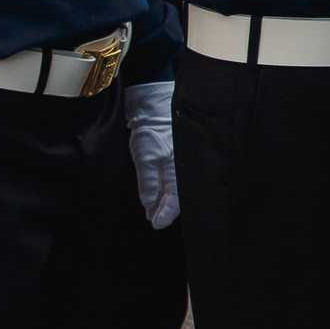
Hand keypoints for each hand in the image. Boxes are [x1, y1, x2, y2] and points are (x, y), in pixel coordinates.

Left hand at [124, 82, 177, 228]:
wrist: (155, 104)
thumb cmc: (152, 129)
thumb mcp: (145, 157)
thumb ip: (148, 182)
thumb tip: (149, 204)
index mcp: (179, 169)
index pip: (176, 199)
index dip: (166, 213)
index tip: (156, 224)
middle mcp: (184, 166)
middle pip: (179, 195)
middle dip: (167, 209)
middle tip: (155, 219)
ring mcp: (182, 160)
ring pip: (177, 187)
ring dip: (165, 199)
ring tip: (154, 210)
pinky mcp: (177, 154)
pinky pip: (175, 176)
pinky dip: (166, 187)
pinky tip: (160, 191)